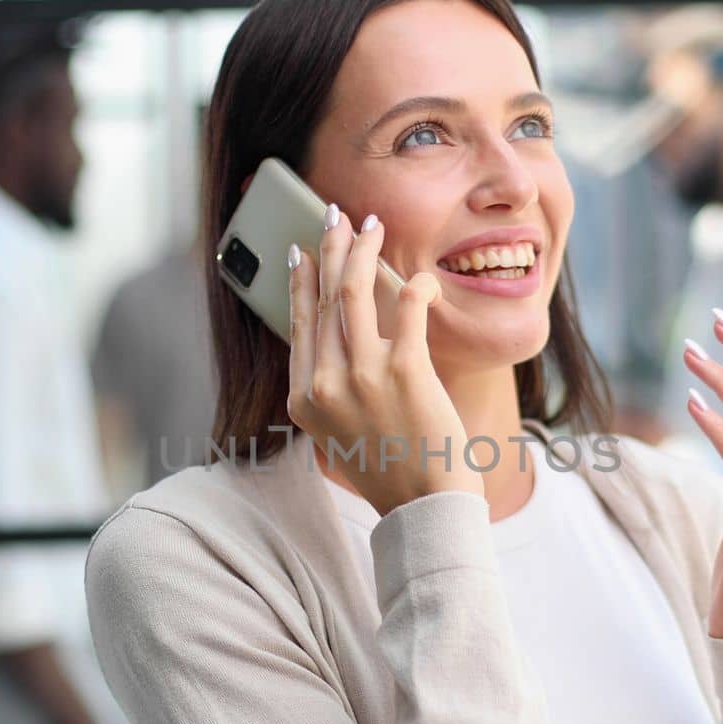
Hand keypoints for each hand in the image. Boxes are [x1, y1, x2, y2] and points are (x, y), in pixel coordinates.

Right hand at [286, 204, 483, 516]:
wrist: (424, 508)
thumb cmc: (389, 472)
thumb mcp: (339, 435)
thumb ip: (329, 391)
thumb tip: (336, 341)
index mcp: (304, 400)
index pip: (298, 324)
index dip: (299, 281)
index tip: (302, 251)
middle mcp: (325, 383)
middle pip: (322, 298)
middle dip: (329, 248)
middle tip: (337, 215)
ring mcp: (363, 376)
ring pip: (354, 292)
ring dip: (363, 250)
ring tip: (372, 226)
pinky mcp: (405, 371)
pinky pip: (406, 309)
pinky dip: (414, 287)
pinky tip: (421, 279)